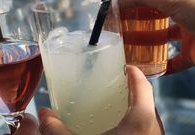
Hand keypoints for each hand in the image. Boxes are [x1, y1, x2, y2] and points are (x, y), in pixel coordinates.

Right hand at [17, 66, 162, 134]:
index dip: (134, 72)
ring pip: (144, 119)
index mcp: (141, 121)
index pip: (143, 86)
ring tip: (110, 106)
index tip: (124, 65)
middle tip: (111, 84)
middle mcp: (152, 130)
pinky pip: (142, 132)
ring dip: (129, 109)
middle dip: (128, 91)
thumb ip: (56, 129)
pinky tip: (113, 130)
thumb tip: (42, 115)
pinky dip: (130, 125)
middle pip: (144, 102)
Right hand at [119, 0, 194, 72]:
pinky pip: (173, 59)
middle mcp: (192, 6)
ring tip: (124, 36)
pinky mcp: (194, 52)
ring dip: (145, 35)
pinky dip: (160, 63)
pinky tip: (145, 63)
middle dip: (142, 4)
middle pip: (162, 2)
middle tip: (122, 6)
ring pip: (164, 32)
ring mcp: (193, 29)